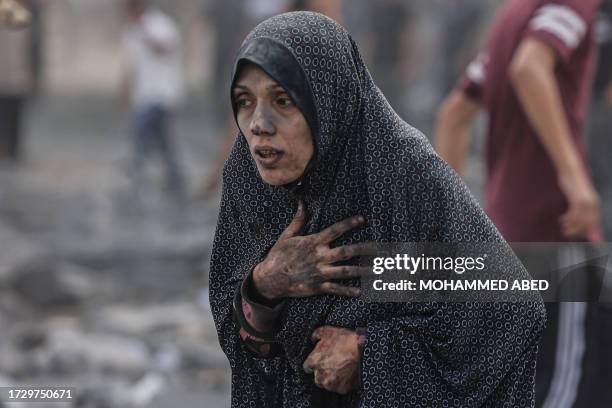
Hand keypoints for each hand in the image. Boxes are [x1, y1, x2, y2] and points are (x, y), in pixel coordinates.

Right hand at [252, 201, 373, 299]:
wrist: (270, 279)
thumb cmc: (278, 255)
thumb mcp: (286, 236)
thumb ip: (298, 220)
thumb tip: (301, 202)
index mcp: (313, 242)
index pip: (335, 230)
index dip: (349, 224)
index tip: (363, 220)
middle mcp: (319, 257)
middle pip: (347, 252)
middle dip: (365, 249)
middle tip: (380, 248)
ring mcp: (320, 273)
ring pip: (346, 271)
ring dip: (363, 270)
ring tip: (377, 270)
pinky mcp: (318, 286)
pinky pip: (336, 289)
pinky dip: (348, 291)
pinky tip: (361, 291)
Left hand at [303, 326, 359, 394]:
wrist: (361, 349)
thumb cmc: (344, 340)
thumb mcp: (327, 331)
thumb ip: (316, 335)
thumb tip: (313, 338)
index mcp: (313, 361)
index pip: (307, 367)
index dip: (314, 363)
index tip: (320, 360)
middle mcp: (320, 375)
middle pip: (317, 378)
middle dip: (323, 372)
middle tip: (332, 364)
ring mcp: (331, 383)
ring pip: (328, 385)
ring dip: (332, 379)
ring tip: (341, 369)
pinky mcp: (342, 388)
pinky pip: (340, 388)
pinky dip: (343, 383)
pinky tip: (347, 374)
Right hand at [558, 170, 599, 239]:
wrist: (572, 171)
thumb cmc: (574, 182)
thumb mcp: (579, 195)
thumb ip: (581, 205)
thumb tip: (577, 216)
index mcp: (595, 203)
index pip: (593, 222)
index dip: (585, 230)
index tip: (577, 235)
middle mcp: (593, 204)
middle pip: (588, 224)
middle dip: (577, 231)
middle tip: (567, 234)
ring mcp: (586, 202)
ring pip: (580, 221)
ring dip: (571, 227)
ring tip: (563, 229)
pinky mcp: (577, 200)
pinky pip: (574, 214)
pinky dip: (568, 220)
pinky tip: (561, 220)